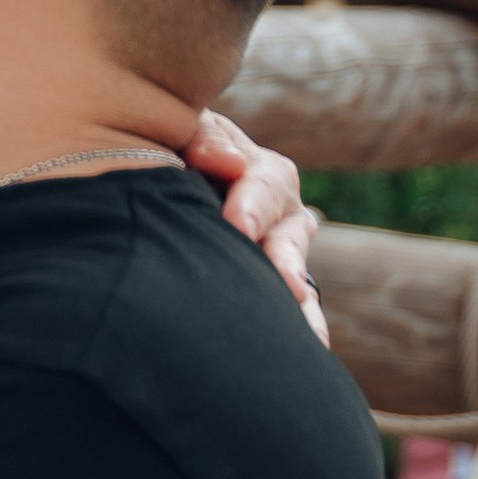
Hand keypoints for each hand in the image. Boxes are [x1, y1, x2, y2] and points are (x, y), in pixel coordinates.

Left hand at [183, 109, 326, 341]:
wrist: (166, 182)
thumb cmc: (172, 147)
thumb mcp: (185, 130)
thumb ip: (204, 138)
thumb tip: (229, 163)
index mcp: (261, 169)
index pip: (264, 183)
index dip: (253, 204)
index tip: (240, 226)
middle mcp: (282, 210)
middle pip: (288, 234)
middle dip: (282, 259)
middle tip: (283, 284)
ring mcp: (282, 250)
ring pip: (296, 275)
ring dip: (298, 300)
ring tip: (306, 330)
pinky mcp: (277, 284)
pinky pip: (295, 307)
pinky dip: (303, 325)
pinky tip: (311, 348)